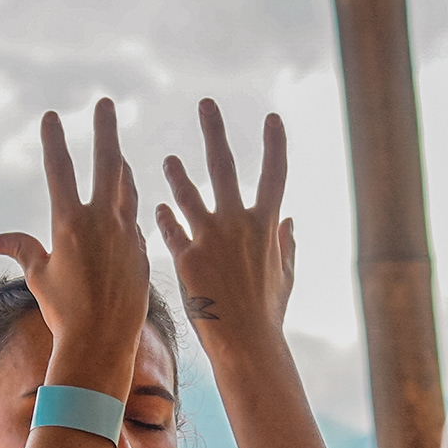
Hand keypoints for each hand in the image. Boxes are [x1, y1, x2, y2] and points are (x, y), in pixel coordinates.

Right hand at [0, 99, 151, 387]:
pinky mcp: (143, 252)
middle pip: (106, 165)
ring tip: (118, 152)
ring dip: (122, 168)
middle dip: (105, 131)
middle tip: (105, 104)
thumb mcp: (39, 276)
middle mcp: (102, 223)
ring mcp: (127, 235)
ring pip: (128, 189)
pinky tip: (128, 204)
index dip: (54, 141)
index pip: (59, 171)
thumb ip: (22, 249)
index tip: (52, 114)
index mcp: (69, 224)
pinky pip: (136, 221)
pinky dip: (130, 208)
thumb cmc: (63, 311)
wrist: (102, 343)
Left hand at [157, 100, 295, 355]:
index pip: (275, 174)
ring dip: (177, 174)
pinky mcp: (185, 258)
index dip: (275, 145)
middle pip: (224, 167)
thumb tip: (290, 220)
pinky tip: (157, 210)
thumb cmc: (268, 313)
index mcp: (266, 225)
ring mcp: (209, 239)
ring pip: (187, 194)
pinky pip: (170, 229)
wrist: (245, 344)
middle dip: (215, 132)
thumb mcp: (285, 276)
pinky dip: (164, 218)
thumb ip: (286, 244)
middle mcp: (237, 224)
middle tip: (205, 103)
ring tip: (167, 161)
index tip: (274, 118)